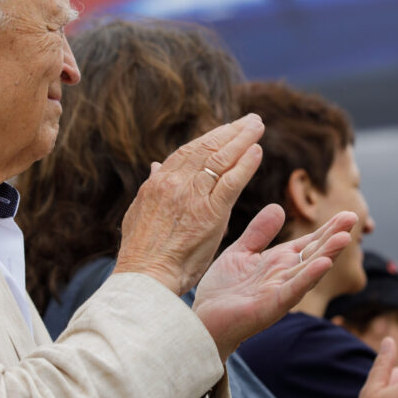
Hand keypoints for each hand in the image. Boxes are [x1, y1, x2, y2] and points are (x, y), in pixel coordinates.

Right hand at [114, 113, 264, 294]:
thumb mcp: (139, 212)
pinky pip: (231, 182)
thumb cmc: (142, 253)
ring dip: (242, 139)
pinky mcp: (210, 212)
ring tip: (258, 126)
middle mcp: (174, 182)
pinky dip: (245, 164)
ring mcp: (192, 195)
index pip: (187, 152)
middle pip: (206, 148)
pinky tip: (257, 151)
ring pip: (220, 159)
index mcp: (158, 183)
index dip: (209, 138)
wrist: (144, 277)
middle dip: (230, 131)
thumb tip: (155, 165)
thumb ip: (152, 187)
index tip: (226, 130)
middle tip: (250, 120)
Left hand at [193, 206, 355, 360]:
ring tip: (345, 237)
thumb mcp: (240, 252)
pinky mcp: (271, 306)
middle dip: (333, 236)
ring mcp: (280, 291)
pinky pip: (293, 290)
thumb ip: (259, 232)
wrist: (203, 319)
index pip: (308, 242)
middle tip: (353, 217)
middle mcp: (284, 276)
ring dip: (327, 254)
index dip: (327, 229)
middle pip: (314, 253)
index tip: (348, 215)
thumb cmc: (221, 290)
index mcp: (278, 262)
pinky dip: (308, 277)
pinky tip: (324, 264)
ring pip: (308, 270)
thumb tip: (279, 207)